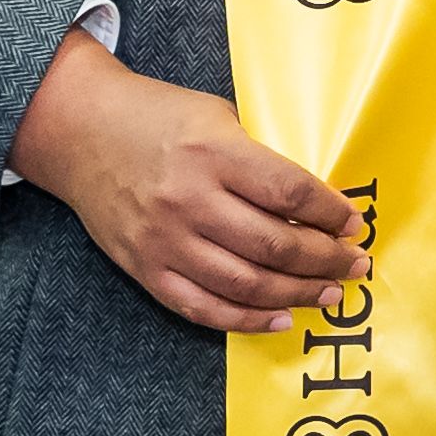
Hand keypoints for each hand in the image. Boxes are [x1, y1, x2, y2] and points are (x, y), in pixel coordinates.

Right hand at [12, 25, 364, 333]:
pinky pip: (201, 307)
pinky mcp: (144, 268)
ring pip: (244, 284)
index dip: (331, 214)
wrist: (80, 131)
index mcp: (214, 154)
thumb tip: (315, 205)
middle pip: (274, 246)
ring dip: (298, 294)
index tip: (354, 224)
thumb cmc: (158, 117)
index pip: (290, 194)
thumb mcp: (218, 118)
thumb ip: (259, 160)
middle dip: (326, 261)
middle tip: (355, 265)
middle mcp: (189, 201)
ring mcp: (164, 240)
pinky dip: (246, 319)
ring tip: (331, 293)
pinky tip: (280, 317)